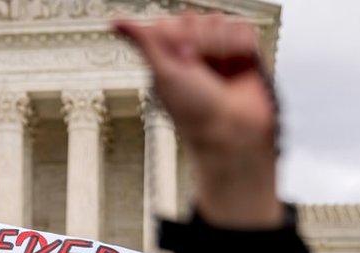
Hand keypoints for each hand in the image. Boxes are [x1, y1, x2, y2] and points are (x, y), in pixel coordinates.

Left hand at [113, 13, 281, 228]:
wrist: (234, 128)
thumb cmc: (194, 111)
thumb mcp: (163, 74)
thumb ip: (143, 42)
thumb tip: (115, 22)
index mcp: (169, 57)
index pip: (172, 22)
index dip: (178, 37)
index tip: (181, 60)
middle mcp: (194, 52)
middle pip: (196, 18)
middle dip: (199, 41)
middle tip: (200, 69)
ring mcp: (219, 51)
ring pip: (219, 20)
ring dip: (220, 46)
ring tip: (221, 72)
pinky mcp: (245, 52)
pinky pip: (243, 29)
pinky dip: (239, 48)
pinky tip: (236, 67)